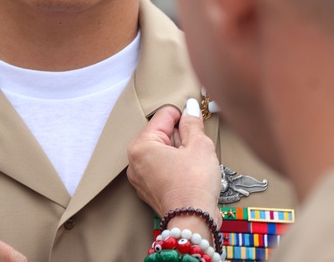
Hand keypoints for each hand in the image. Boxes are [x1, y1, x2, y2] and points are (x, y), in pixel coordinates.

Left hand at [127, 101, 221, 225]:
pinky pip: (163, 169)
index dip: (184, 117)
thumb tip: (190, 109)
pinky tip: (189, 176)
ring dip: (180, 153)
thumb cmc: (194, 185)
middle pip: (162, 134)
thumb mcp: (199, 145)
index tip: (196, 125)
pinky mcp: (149, 191)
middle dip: (181, 137)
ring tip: (193, 165)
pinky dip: (176, 168)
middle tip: (196, 150)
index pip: (164, 115)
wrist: (193, 223)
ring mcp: (140, 178)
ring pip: (163, 152)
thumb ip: (193, 123)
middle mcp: (134, 161)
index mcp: (141, 145)